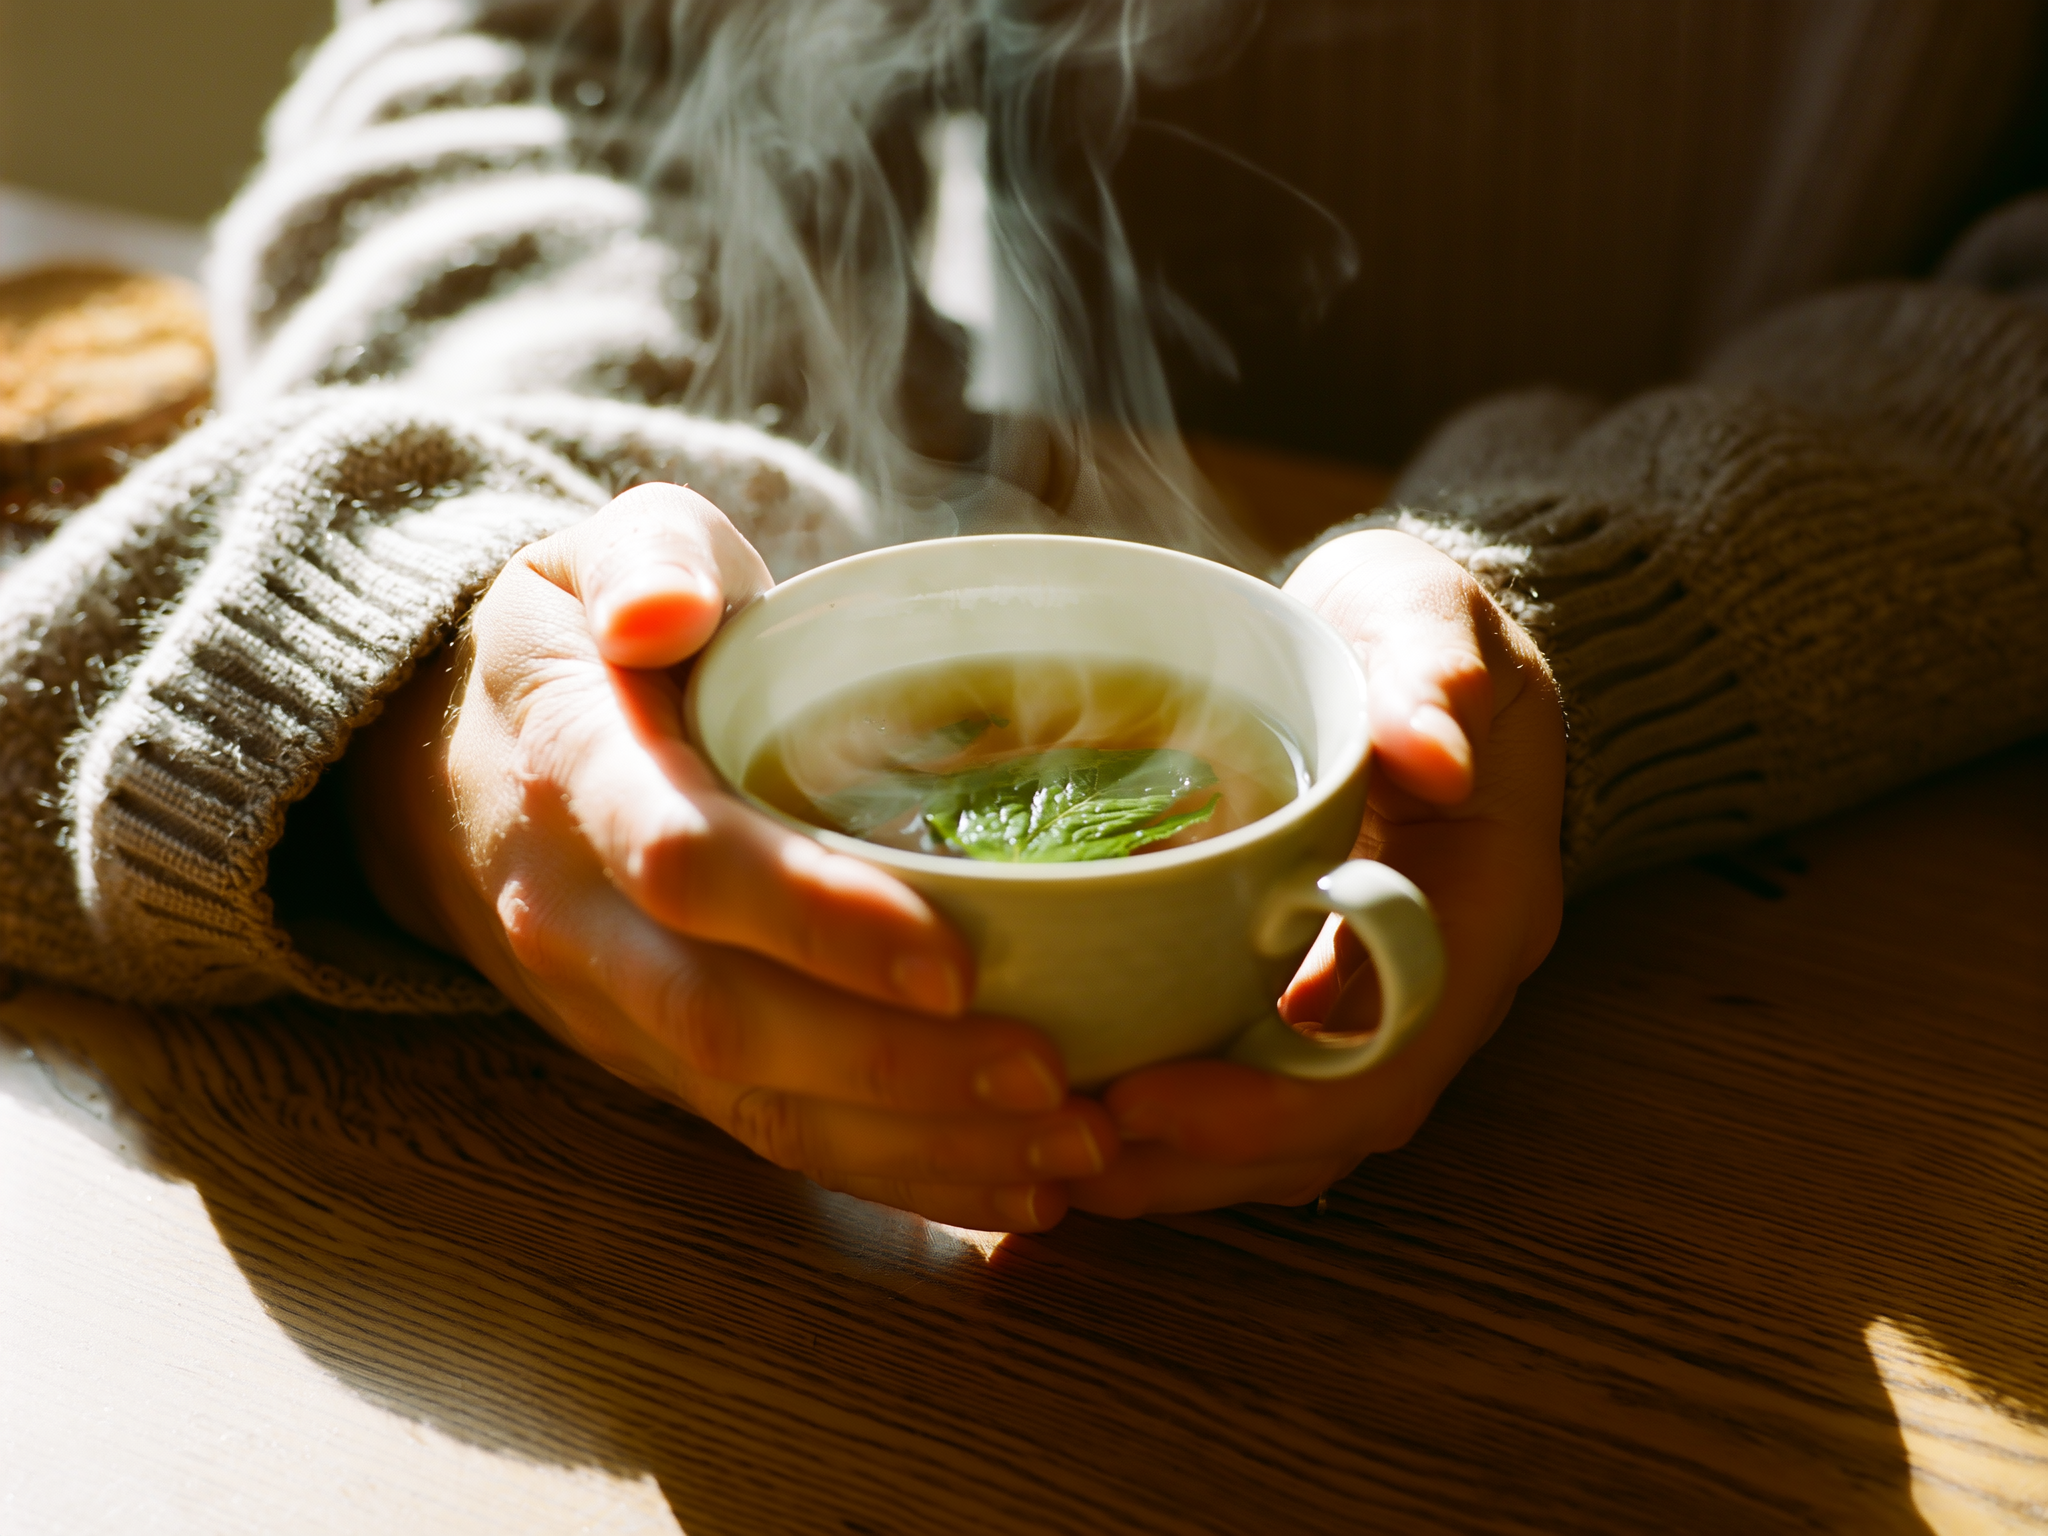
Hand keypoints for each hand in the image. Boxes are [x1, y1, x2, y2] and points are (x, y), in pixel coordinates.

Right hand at [346, 483, 1115, 1230]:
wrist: (446, 771)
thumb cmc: (577, 643)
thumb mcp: (595, 550)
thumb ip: (646, 554)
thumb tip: (664, 608)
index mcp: (576, 768)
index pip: (685, 861)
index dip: (813, 917)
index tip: (952, 954)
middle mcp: (579, 915)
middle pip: (727, 1018)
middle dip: (893, 1065)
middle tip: (1051, 1076)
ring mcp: (610, 1008)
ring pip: (754, 1103)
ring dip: (913, 1144)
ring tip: (1066, 1148)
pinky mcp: (654, 1064)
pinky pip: (767, 1136)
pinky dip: (892, 1177)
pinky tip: (1010, 1188)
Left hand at [1069, 529, 1565, 1215]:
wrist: (1419, 640)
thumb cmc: (1422, 620)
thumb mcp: (1429, 614)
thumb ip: (1433, 674)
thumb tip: (1435, 753)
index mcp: (1483, 910)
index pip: (1390, 1057)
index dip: (1274, 1108)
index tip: (1145, 1101)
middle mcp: (1439, 980)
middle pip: (1330, 1126)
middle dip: (1200, 1163)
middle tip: (1062, 1159)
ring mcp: (1378, 989)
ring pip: (1291, 1126)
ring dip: (1178, 1161)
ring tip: (1046, 1159)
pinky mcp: (1317, 981)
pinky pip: (1258, 1076)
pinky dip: (1175, 1108)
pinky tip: (1073, 1102)